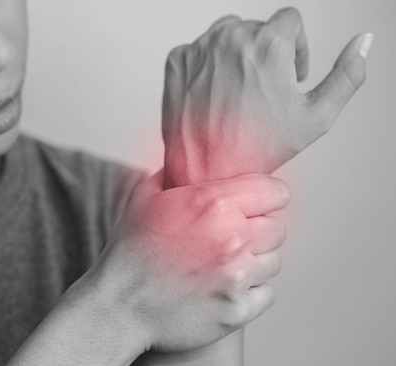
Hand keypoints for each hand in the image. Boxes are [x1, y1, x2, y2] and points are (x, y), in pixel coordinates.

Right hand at [90, 171, 289, 353]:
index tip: (255, 206)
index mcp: (214, 204)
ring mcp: (237, 278)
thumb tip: (192, 161)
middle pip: (277, 229)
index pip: (276, 192)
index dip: (265, 198)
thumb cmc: (129, 252)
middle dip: (257, 231)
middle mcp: (233, 238)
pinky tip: (222, 290)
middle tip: (231, 240)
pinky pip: (265, 295)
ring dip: (253, 263)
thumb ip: (175, 175)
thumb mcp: (144, 198)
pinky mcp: (237, 310)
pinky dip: (249, 293)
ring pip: (272, 262)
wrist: (117, 307)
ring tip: (222, 267)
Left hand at [162, 7, 372, 187]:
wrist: (205, 171)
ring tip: (238, 92)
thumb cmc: (257, 149)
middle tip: (263, 91)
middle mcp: (230, 37)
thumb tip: (362, 42)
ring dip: (236, 54)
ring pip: (226, 34)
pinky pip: (198, 50)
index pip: (289, 20)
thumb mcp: (316, 117)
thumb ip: (347, 75)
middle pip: (256, 28)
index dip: (296, 47)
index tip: (287, 72)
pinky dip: (207, 66)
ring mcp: (199, 48)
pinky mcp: (177, 60)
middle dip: (265, 53)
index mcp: (267, 42)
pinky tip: (213, 95)